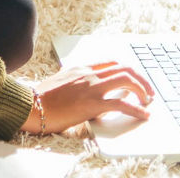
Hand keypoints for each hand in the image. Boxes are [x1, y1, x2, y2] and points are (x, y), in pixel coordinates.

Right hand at [20, 61, 154, 134]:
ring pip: (126, 80)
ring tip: (147, 101)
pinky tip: (143, 115)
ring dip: (142, 90)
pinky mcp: (92, 104)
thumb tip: (86, 89)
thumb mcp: (61, 81)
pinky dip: (137, 109)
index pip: (112, 64)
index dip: (128, 72)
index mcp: (82, 69)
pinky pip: (121, 104)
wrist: (31, 106)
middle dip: (141, 79)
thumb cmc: (42, 98)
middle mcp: (89, 74)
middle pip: (124, 69)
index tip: (136, 81)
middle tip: (148, 92)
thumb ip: (76, 81)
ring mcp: (91, 88)